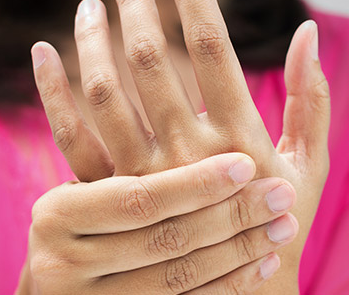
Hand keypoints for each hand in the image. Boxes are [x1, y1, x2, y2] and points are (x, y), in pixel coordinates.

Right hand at [16, 153, 297, 293]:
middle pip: (169, 238)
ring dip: (240, 250)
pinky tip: (264, 263)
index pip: (139, 199)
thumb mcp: (75, 191)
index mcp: (62, 213)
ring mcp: (101, 292)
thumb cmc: (75, 223)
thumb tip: (179, 74)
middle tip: (283, 195)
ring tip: (286, 226)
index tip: (247, 165)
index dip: (194, 184)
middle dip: (233, 217)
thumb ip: (130, 129)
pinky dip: (230, 283)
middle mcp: (79, 261)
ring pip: (183, 273)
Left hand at [31, 0, 329, 288]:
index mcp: (237, 138)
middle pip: (150, 61)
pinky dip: (51, 92)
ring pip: (105, 93)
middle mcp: (185, 155)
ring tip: (91, 2)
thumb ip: (310, 99)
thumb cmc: (275, 220)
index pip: (210, 47)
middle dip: (138, 5)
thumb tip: (310, 32)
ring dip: (93, 40)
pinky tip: (42, 50)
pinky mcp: (107, 196)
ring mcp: (140, 178)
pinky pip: (70, 138)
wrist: (227, 290)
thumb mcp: (307, 164)